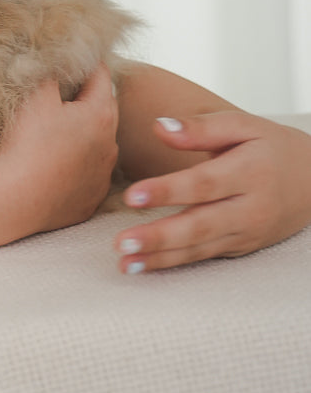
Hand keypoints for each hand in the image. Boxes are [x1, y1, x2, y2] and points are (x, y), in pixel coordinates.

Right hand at [0, 63, 119, 237]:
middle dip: (89, 97)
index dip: (88, 62)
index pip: (101, 76)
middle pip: (104, 110)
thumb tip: (59, 58)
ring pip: (99, 145)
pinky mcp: (90, 200)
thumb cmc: (27, 142)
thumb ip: (53, 72)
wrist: (15, 198)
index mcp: (101, 115)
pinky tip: (58, 164)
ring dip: (86, 134)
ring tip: (61, 129)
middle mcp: (110, 146)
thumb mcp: (37, 95)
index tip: (77, 54)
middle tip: (69, 88)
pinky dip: (78, 165)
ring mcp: (101, 176)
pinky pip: (89, 175)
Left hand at [115, 112, 310, 272]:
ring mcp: (246, 232)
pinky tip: (145, 266)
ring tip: (125, 263)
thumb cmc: (271, 146)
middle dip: (159, 237)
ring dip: (161, 258)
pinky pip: (205, 257)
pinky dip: (175, 264)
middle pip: (200, 225)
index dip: (167, 191)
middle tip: (121, 243)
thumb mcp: (243, 126)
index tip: (131, 195)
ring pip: (200, 248)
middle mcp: (249, 208)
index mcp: (249, 172)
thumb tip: (159, 126)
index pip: (203, 184)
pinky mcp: (241, 247)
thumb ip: (201, 128)